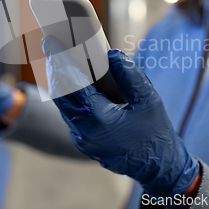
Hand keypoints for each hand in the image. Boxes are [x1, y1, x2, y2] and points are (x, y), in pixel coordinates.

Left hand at [42, 36, 199, 196]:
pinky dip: (69, 97)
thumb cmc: (155, 132)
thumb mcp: (148, 100)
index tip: (52, 42)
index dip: (60, 60)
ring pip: (62, 106)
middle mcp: (84, 130)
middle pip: (59, 94)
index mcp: (99, 118)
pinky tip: (73, 83)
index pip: (72, 83)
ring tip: (59, 60)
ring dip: (60, 83)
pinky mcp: (83, 143)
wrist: (157, 167)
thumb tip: (112, 54)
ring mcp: (81, 139)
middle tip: (51, 46)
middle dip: (54, 68)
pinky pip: (70, 116)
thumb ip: (130, 75)